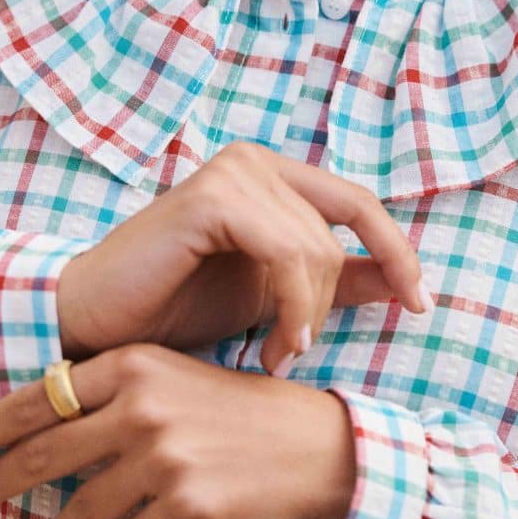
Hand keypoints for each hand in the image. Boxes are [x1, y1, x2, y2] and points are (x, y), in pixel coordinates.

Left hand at [0, 344, 357, 518]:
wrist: (320, 447)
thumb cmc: (246, 410)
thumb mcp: (179, 378)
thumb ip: (116, 395)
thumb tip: (48, 433)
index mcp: (137, 364)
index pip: (40, 397)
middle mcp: (144, 408)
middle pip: (43, 452)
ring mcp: (165, 460)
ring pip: (80, 510)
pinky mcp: (187, 510)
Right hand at [58, 139, 429, 374]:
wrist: (97, 324)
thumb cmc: (176, 306)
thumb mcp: (272, 296)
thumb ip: (334, 282)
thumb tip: (402, 283)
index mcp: (271, 174)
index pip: (360, 204)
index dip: (398, 252)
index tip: (420, 305)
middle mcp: (254, 161)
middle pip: (342, 232)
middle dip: (330, 306)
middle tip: (294, 354)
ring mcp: (232, 172)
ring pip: (317, 249)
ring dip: (307, 317)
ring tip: (275, 357)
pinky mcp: (212, 198)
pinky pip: (287, 254)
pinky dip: (293, 308)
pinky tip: (271, 348)